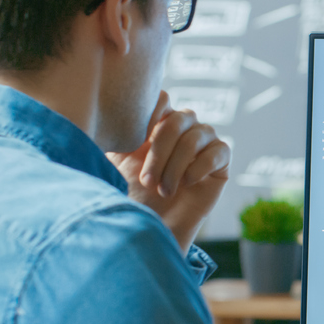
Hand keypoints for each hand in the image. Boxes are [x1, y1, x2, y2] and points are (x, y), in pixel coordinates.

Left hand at [107, 92, 230, 253]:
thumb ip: (116, 134)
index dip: (150, 116)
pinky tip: (185, 184)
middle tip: (146, 181)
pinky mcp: (221, 161)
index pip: (162, 99)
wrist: (155, 224)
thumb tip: (103, 115)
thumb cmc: (134, 193)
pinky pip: (218, 152)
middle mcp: (184, 126)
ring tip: (163, 190)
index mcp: (159, 120)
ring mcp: (205, 141)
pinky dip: (198, 168)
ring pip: (195, 137)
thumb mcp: (117, 160)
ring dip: (175, 166)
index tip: (136, 145)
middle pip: (177, 119)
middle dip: (159, 153)